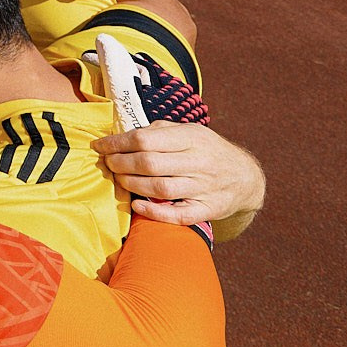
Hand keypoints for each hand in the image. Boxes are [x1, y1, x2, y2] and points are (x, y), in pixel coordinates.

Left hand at [91, 123, 264, 233]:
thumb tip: (124, 134)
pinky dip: (155, 212)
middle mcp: (199, 162)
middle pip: (150, 164)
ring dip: (133, 185)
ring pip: (161, 189)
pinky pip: (179, 215)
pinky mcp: (208, 210)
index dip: (118, 143)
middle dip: (121, 164)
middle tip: (109, 163)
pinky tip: (137, 206)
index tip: (101, 146)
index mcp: (192, 138)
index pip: (146, 139)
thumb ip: (160, 131)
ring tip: (120, 180)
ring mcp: (204, 188)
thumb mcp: (190, 131)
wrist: (246, 177)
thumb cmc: (208, 151)